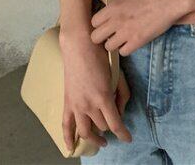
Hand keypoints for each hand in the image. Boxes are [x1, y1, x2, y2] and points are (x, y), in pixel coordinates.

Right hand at [60, 31, 132, 152]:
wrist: (79, 46)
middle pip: (102, 126)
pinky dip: (68, 139)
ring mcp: (76, 105)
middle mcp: (89, 105)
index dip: (123, 134)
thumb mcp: (117, 75)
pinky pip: (65, 126)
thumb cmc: (101, 57)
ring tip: (102, 142)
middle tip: (114, 123)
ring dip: (94, 139)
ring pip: (85, 131)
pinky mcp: (67, 103)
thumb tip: (119, 111)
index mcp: (103, 97)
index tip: (128, 139)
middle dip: (110, 126)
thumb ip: (121, 95)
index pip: (115, 124)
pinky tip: (71, 148)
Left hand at [90, 0, 187, 55]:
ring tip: (122, 39)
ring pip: (108, 47)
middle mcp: (117, 20)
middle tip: (110, 35)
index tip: (106, 25)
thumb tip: (111, 9)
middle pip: (95, 37)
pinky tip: (132, 42)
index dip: (99, 24)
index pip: (93, 22)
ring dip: (114, 44)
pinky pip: (123, 52)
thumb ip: (118, 3)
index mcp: (114, 6)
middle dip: (101, 37)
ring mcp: (127, 32)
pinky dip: (126, 48)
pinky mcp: (138, 41)